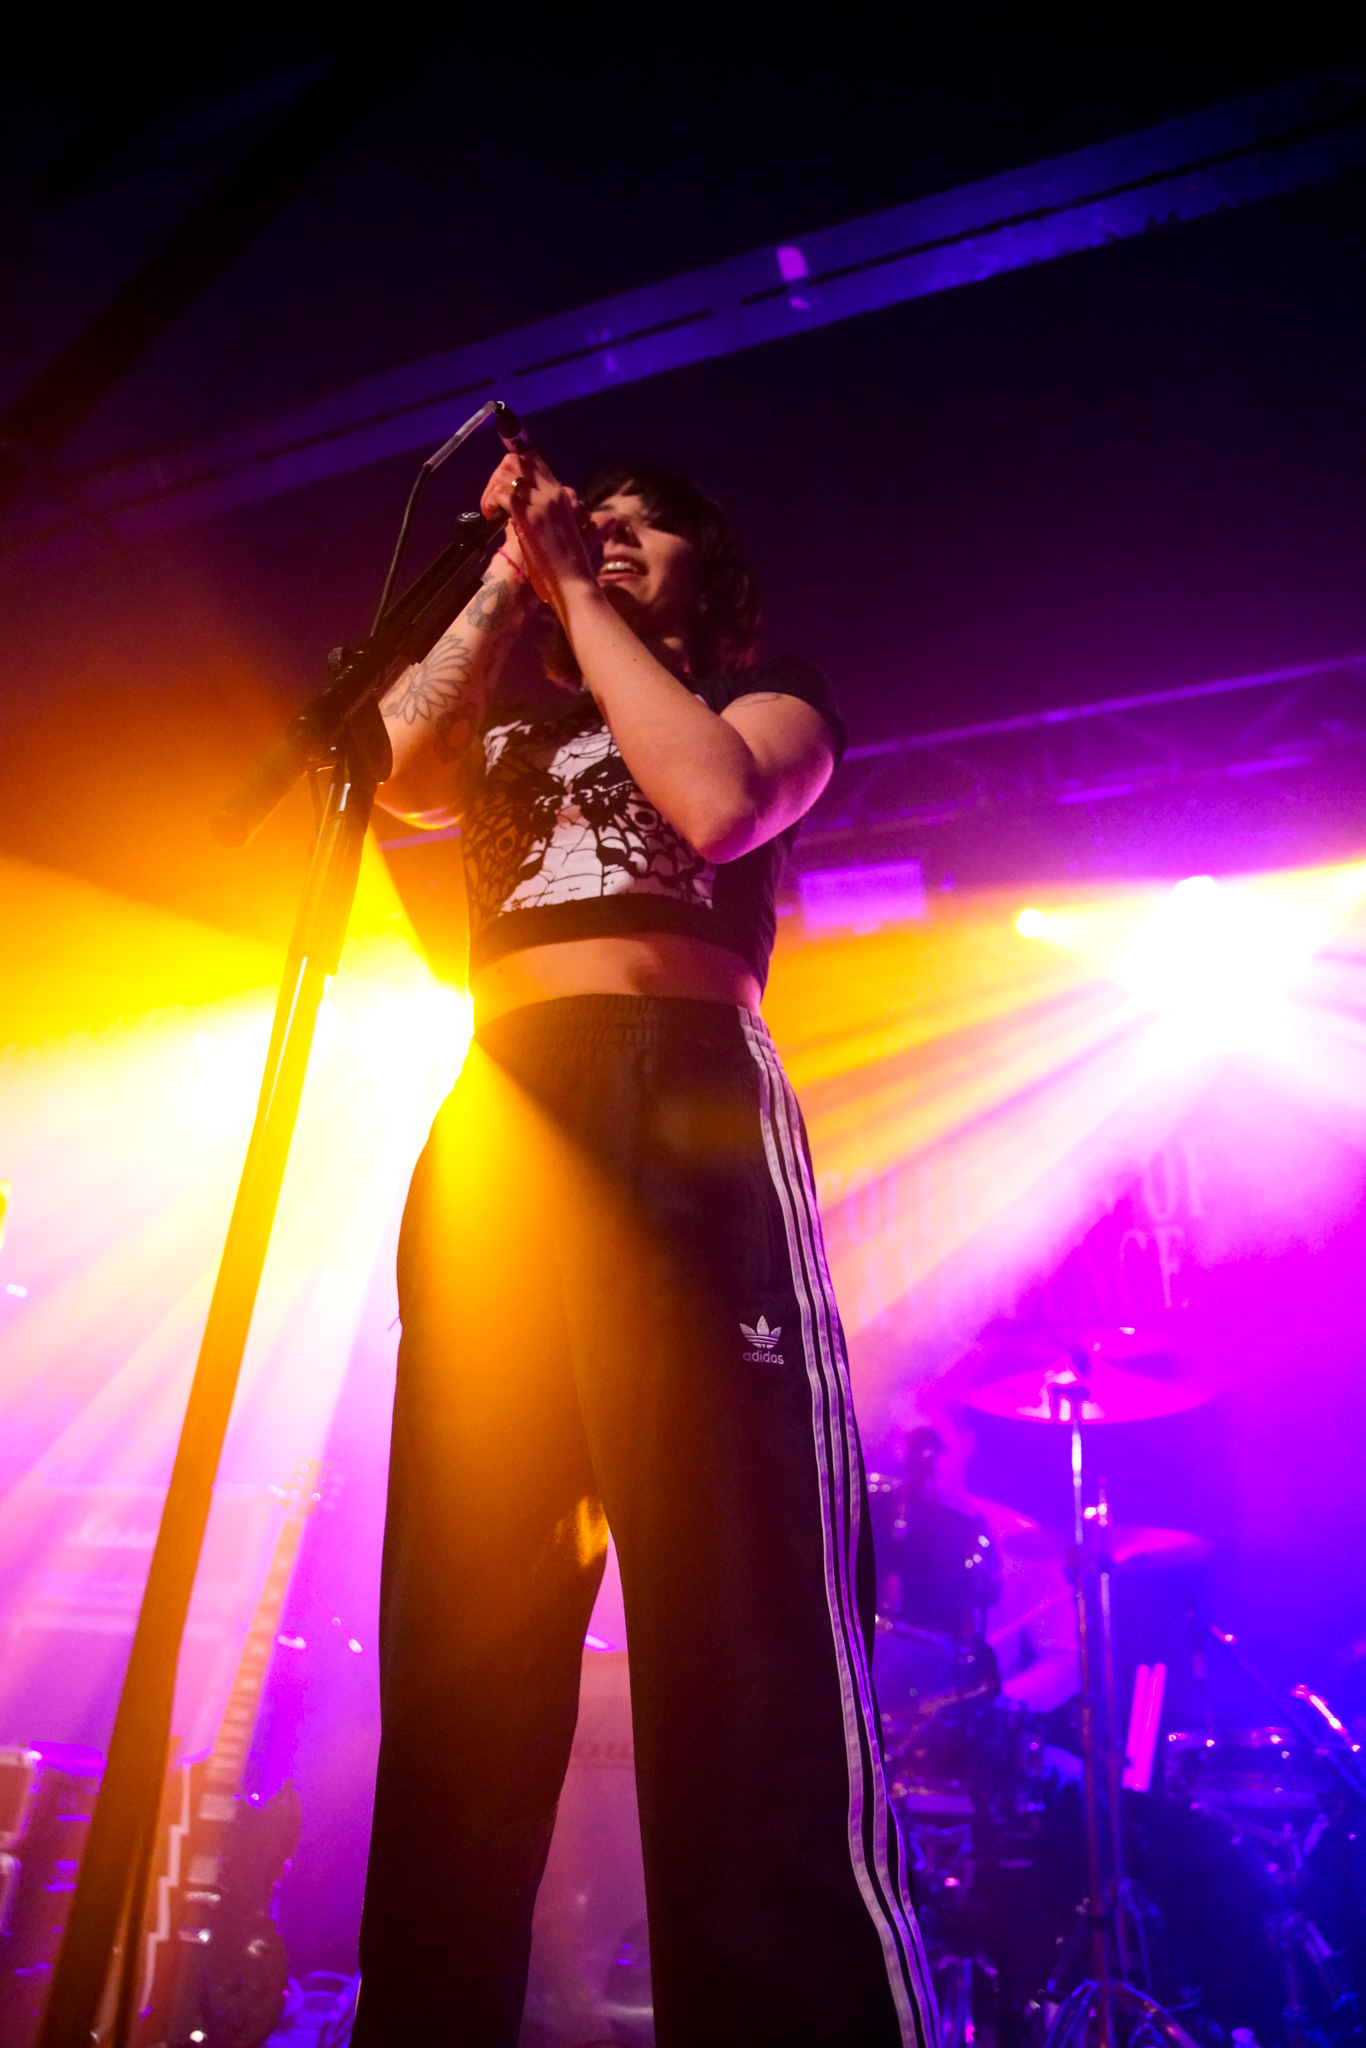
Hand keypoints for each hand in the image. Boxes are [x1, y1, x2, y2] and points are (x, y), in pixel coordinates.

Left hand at [480, 449, 597, 618]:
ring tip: (490, 508)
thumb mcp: (563, 530)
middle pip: (519, 460)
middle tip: (493, 499)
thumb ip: (547, 514)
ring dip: (492, 487)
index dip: (512, 469)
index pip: (534, 461)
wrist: (573, 582)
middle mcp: (553, 493)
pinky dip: (490, 501)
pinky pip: (502, 494)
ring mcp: (541, 503)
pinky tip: (489, 516)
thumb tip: (522, 508)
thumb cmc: (567, 565)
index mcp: (562, 495)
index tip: (503, 487)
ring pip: (508, 472)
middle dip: (499, 475)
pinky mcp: (529, 517)